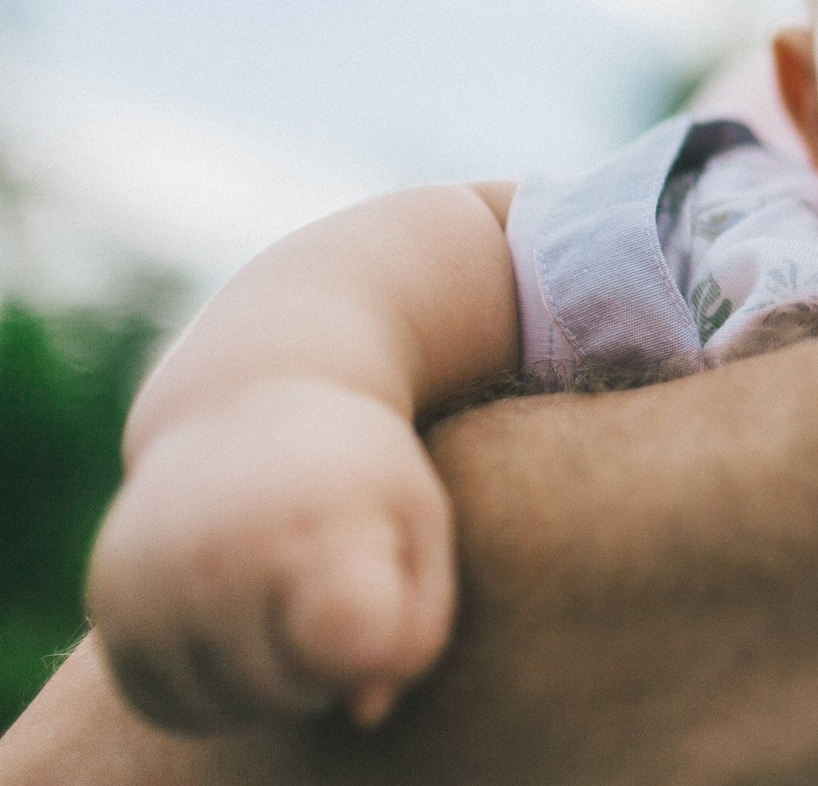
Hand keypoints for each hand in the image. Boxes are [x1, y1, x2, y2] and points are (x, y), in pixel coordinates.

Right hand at [87, 378, 455, 731]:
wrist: (244, 394)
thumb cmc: (358, 467)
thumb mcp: (421, 519)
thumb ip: (419, 625)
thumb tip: (365, 712)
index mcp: (314, 520)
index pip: (347, 641)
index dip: (377, 647)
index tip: (378, 596)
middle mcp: (218, 552)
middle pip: (293, 691)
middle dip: (328, 668)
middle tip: (336, 595)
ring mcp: (152, 580)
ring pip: (227, 708)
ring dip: (269, 683)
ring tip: (290, 604)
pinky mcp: (108, 603)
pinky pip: (166, 703)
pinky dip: (210, 685)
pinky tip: (239, 622)